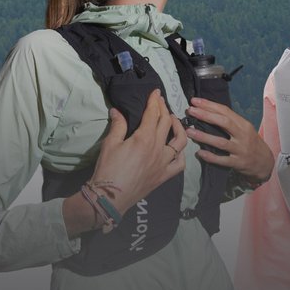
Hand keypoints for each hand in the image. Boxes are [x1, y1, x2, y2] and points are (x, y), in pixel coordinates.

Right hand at [90, 90, 187, 215]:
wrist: (110, 197)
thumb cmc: (108, 169)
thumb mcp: (110, 144)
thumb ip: (117, 125)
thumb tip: (117, 110)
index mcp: (145, 138)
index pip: (153, 114)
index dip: (154, 101)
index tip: (156, 92)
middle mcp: (159, 148)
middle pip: (166, 123)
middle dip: (164, 109)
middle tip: (160, 102)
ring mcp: (165, 162)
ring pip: (180, 141)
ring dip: (179, 127)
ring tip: (173, 120)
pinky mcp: (165, 175)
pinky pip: (180, 163)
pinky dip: (181, 154)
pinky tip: (177, 148)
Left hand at [186, 97, 274, 185]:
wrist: (264, 162)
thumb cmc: (251, 143)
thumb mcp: (245, 129)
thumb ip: (230, 122)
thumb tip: (208, 113)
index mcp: (244, 125)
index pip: (226, 111)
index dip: (209, 105)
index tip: (195, 101)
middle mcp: (243, 135)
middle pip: (224, 123)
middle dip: (206, 115)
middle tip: (191, 111)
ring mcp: (241, 149)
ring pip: (221, 142)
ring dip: (204, 136)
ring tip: (189, 131)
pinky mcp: (238, 163)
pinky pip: (222, 160)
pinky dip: (210, 156)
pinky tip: (200, 153)